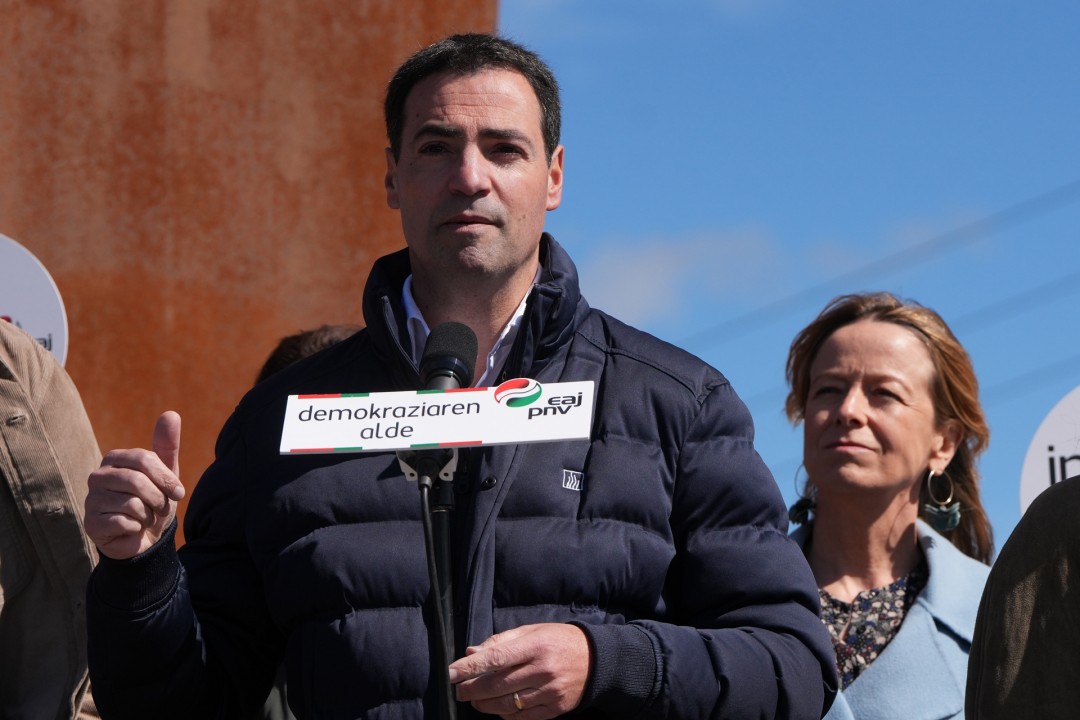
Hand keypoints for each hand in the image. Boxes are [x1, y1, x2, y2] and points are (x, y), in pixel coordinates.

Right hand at [84, 411, 184, 559]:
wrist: (143, 538)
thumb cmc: (153, 501)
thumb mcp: (165, 474)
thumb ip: (167, 445)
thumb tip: (171, 413)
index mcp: (115, 459)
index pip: (144, 459)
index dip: (166, 478)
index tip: (178, 493)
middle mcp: (98, 476)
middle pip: (137, 482)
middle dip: (158, 499)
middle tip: (162, 509)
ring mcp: (91, 499)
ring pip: (132, 504)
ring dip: (148, 515)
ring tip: (145, 518)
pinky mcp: (91, 523)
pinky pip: (124, 522)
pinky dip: (137, 527)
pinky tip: (132, 528)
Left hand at [448, 623, 590, 718]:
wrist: (596, 659)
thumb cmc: (558, 640)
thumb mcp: (532, 631)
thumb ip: (501, 641)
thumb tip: (471, 653)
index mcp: (535, 645)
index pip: (495, 658)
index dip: (470, 668)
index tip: (451, 672)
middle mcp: (542, 669)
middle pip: (497, 685)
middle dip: (472, 689)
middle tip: (458, 691)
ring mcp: (550, 692)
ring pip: (507, 704)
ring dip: (485, 705)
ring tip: (475, 701)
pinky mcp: (555, 709)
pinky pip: (523, 717)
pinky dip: (506, 715)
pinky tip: (498, 709)